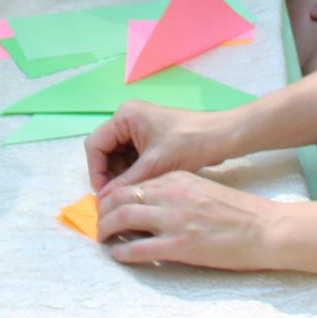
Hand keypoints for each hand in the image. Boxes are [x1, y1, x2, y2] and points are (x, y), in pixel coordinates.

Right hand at [85, 100, 232, 193]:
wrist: (221, 138)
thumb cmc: (190, 143)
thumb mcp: (155, 165)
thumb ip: (127, 183)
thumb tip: (103, 201)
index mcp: (125, 116)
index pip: (95, 145)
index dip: (96, 171)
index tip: (103, 195)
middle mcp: (128, 119)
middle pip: (105, 151)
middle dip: (109, 175)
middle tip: (116, 199)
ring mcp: (139, 128)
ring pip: (118, 157)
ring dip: (121, 176)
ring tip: (130, 195)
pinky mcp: (149, 138)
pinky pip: (131, 158)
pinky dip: (133, 173)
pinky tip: (140, 187)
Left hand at [95, 170, 277, 270]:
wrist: (265, 229)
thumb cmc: (239, 212)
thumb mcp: (202, 190)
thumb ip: (175, 193)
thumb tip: (150, 206)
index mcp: (177, 179)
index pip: (134, 183)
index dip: (115, 195)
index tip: (108, 206)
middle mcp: (171, 194)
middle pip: (120, 197)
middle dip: (103, 210)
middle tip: (98, 223)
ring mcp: (174, 220)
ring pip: (122, 218)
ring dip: (105, 229)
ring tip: (102, 238)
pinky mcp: (179, 245)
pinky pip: (138, 248)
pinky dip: (121, 252)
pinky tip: (117, 255)